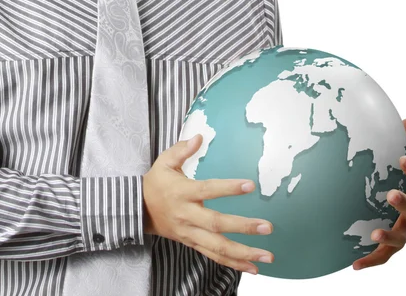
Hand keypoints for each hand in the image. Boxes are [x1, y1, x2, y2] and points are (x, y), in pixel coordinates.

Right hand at [143, 134, 273, 274]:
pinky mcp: (192, 243)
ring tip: (267, 256)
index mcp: (182, 192)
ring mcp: (190, 232)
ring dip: (243, 253)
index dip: (228, 189)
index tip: (250, 185)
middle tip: (267, 227)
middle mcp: (187, 215)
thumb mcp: (163, 162)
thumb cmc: (156, 183)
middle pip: (216, 224)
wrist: (138, 210)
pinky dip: (234, 264)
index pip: (208, 190)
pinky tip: (253, 268)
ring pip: (217, 247)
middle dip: (242, 227)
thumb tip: (199, 136)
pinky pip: (214, 256)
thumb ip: (181, 150)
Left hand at [353, 118, 405, 269]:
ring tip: (375, 234)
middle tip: (390, 194)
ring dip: (388, 236)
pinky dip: (370, 261)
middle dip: (404, 203)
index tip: (402, 158)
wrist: (400, 215)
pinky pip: (383, 258)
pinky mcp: (393, 248)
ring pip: (402, 237)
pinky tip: (354, 265)